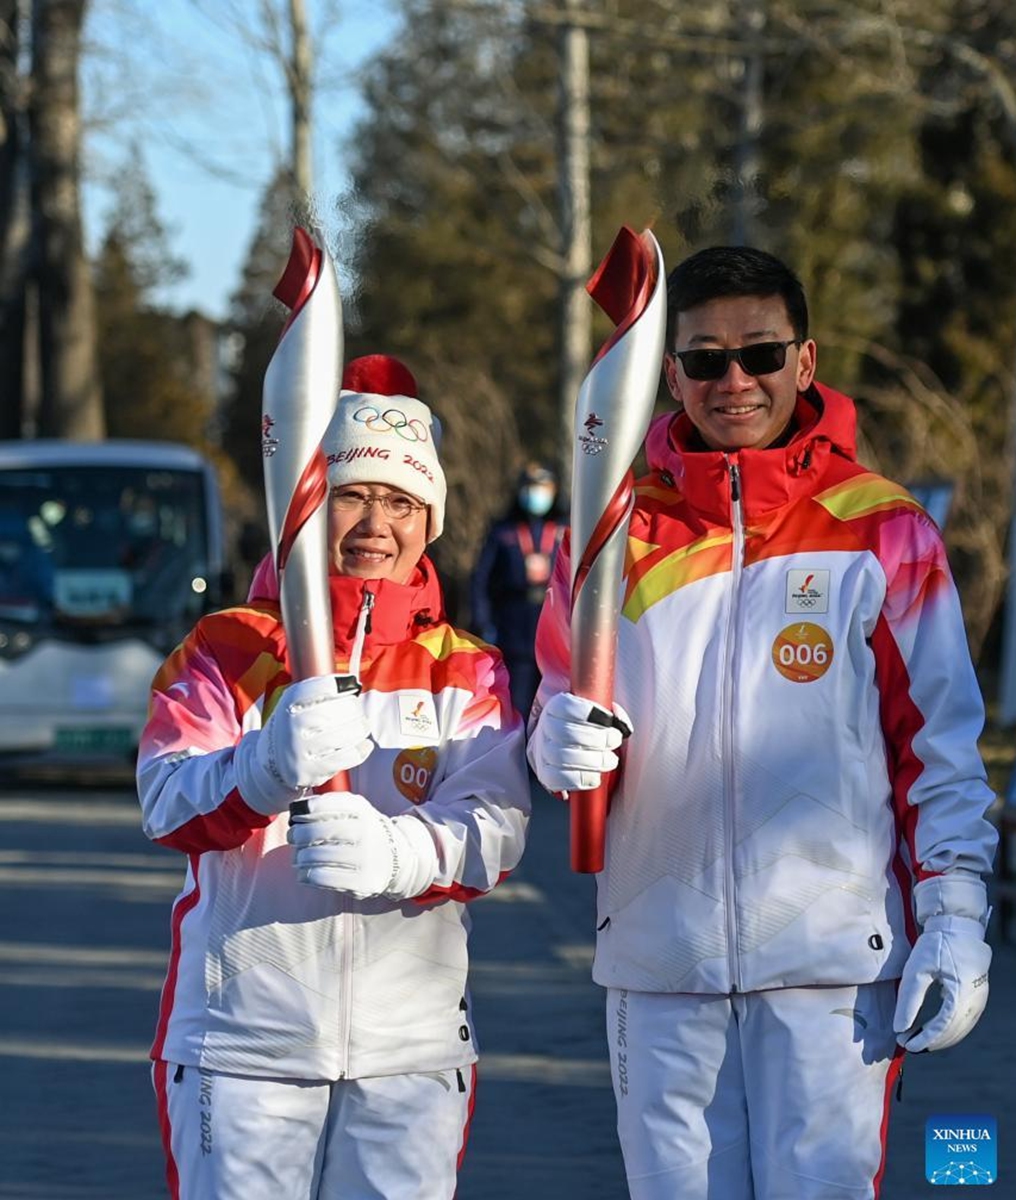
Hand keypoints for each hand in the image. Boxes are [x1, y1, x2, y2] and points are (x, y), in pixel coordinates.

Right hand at [234, 675, 372, 814]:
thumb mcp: (296, 702)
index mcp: (291, 701)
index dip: (343, 688)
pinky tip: (362, 745)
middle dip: (355, 710)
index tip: (349, 691)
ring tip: (361, 728)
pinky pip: (347, 757)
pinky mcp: (310, 770)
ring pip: (348, 734)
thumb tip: (351, 684)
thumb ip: (320, 689)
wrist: (271, 763)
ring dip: (361, 729)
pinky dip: (361, 749)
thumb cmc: (293, 727)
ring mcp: (301, 748)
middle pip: (342, 710)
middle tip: (357, 713)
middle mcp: (294, 723)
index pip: (326, 687)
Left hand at [287, 791, 438, 899]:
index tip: (296, 816)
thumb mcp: (356, 810)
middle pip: (318, 832)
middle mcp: (366, 831)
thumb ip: (330, 805)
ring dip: (299, 857)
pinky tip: (305, 873)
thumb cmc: (364, 831)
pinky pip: (322, 878)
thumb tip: (297, 809)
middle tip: (292, 838)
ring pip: (316, 856)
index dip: (306, 811)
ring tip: (298, 858)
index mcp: (362, 810)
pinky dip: (306, 875)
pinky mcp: (362, 882)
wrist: (395, 858)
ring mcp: (365, 858)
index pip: (326, 805)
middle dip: (297, 835)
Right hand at [527, 691, 632, 794]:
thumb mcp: (595, 713)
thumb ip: (609, 711)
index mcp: (556, 709)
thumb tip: (621, 722)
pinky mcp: (545, 774)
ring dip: (593, 761)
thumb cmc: (585, 728)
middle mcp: (546, 729)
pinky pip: (557, 779)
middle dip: (597, 738)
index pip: (565, 706)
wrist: (564, 748)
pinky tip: (594, 778)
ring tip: (610, 760)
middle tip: (614, 740)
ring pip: (563, 757)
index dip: (588, 712)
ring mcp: (543, 752)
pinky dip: (579, 780)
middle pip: (566, 733)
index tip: (608, 719)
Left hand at [893, 873, 991, 1052]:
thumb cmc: (937, 944)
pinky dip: (948, 1030)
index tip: (906, 1044)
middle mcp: (975, 1000)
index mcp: (961, 993)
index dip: (925, 1040)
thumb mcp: (917, 969)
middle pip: (953, 1032)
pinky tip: (931, 1030)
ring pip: (961, 1029)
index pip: (943, 1027)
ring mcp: (979, 999)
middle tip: (907, 1044)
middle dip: (930, 1042)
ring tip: (916, 1039)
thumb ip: (909, 1000)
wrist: (958, 927)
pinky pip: (964, 1021)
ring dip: (939, 1038)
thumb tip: (899, 1027)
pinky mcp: (977, 996)